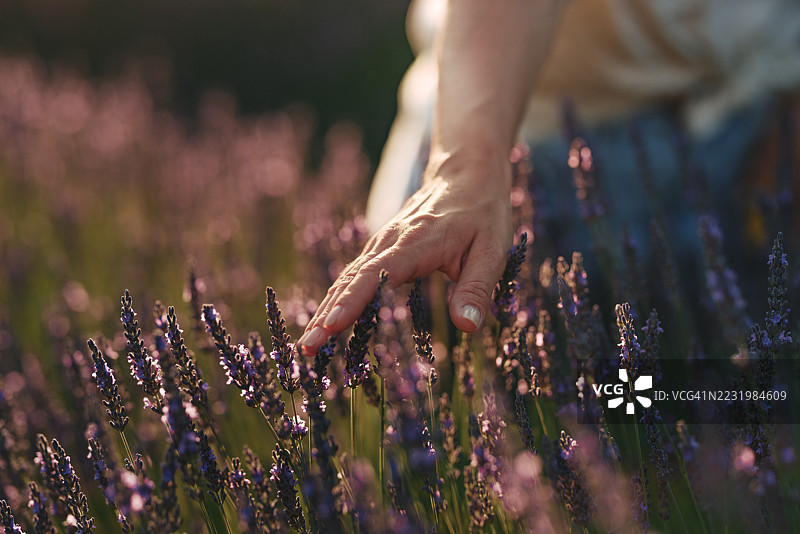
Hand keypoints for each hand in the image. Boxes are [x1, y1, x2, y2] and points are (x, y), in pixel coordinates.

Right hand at [297, 154, 512, 352]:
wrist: (466, 174)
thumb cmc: (482, 214)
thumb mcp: (492, 251)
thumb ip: (477, 288)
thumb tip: (467, 327)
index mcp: (415, 243)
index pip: (375, 275)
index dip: (352, 302)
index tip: (331, 326)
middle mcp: (390, 242)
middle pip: (350, 281)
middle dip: (326, 316)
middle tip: (306, 350)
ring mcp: (382, 244)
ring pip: (347, 280)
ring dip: (325, 311)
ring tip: (307, 345)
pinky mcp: (381, 248)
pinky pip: (354, 276)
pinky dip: (336, 299)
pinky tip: (326, 322)